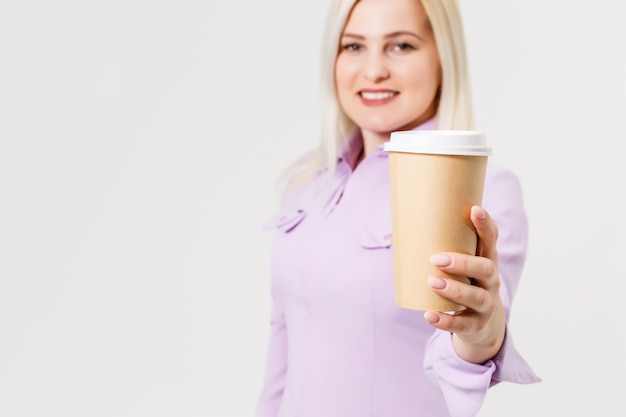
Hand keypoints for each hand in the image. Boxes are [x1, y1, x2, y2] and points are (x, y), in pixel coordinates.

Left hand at [423, 205, 505, 363]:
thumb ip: (438, 250)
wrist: (484, 325)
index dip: (485, 225)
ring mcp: (486, 304)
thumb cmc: (464, 284)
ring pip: (476, 296)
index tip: (474, 210)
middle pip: (485, 269)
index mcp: (486, 261)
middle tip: (436, 259)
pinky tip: (429, 315)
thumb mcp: (460, 267)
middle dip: (462, 262)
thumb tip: (394, 232)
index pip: (491, 240)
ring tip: (432, 282)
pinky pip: (462, 324)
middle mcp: (491, 281)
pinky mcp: (477, 325)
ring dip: (454, 289)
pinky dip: (445, 321)